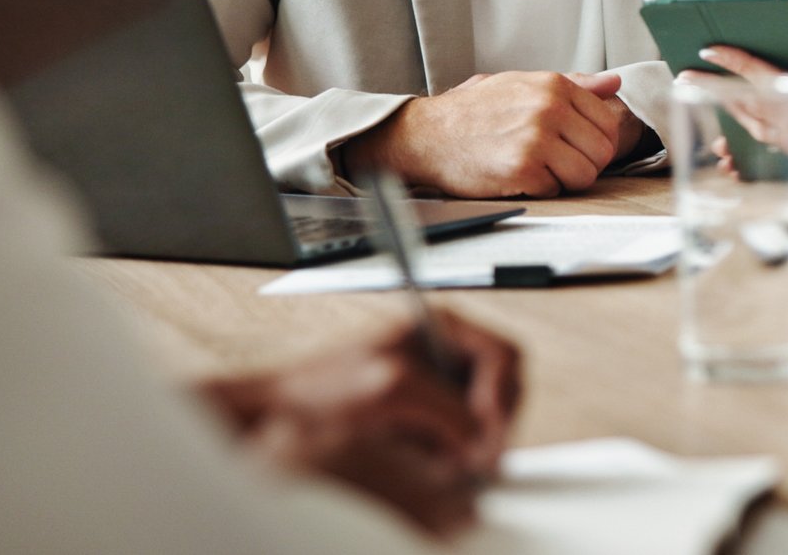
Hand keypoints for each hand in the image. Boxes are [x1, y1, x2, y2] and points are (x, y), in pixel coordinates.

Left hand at [200, 312, 524, 537]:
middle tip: (474, 457)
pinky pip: (464, 439)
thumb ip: (444, 406)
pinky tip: (431, 461)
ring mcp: (439, 385)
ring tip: (445, 460)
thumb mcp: (391, 388)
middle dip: (492, 425)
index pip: (505, 355)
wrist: (282, 414)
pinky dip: (456, 454)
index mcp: (441, 326)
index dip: (503, 395)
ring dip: (474, 444)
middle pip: (505, 388)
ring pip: (487, 419)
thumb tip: (480, 435)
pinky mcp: (430, 416)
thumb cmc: (320, 388)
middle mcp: (445, 352)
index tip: (486, 427)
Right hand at [346, 70, 641, 197]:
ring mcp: (537, 138)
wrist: (427, 134)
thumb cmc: (475, 111)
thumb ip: (575, 84)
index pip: (608, 123)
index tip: (574, 146)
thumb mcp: (523, 84)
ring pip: (585, 175)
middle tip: (555, 162)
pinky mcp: (522, 168)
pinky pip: (556, 190)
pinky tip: (517, 176)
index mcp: (554, 85)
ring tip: (537, 169)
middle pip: (602, 152)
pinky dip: (540, 190)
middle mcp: (549, 108)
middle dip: (583, 163)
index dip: (593, 142)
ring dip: (564, 179)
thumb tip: (614, 82)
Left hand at [691, 38, 787, 194]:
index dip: (742, 66)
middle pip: (761, 112)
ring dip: (738, 112)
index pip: (778, 85)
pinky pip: (787, 141)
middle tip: (687, 76)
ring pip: (770, 130)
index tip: (711, 51)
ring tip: (712, 95)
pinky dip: (762, 130)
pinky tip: (754, 125)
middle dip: (722, 93)